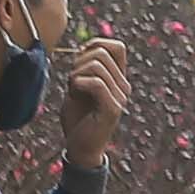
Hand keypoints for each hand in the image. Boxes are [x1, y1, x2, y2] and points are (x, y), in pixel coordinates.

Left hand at [52, 36, 129, 166]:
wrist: (79, 148)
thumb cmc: (77, 118)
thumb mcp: (78, 86)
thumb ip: (85, 68)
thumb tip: (86, 46)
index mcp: (118, 79)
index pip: (117, 46)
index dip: (96, 45)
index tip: (80, 60)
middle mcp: (123, 86)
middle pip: (102, 53)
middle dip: (79, 61)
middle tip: (72, 81)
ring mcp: (120, 97)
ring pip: (97, 66)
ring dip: (75, 75)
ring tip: (72, 90)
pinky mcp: (112, 109)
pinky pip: (96, 83)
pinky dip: (78, 84)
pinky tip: (72, 94)